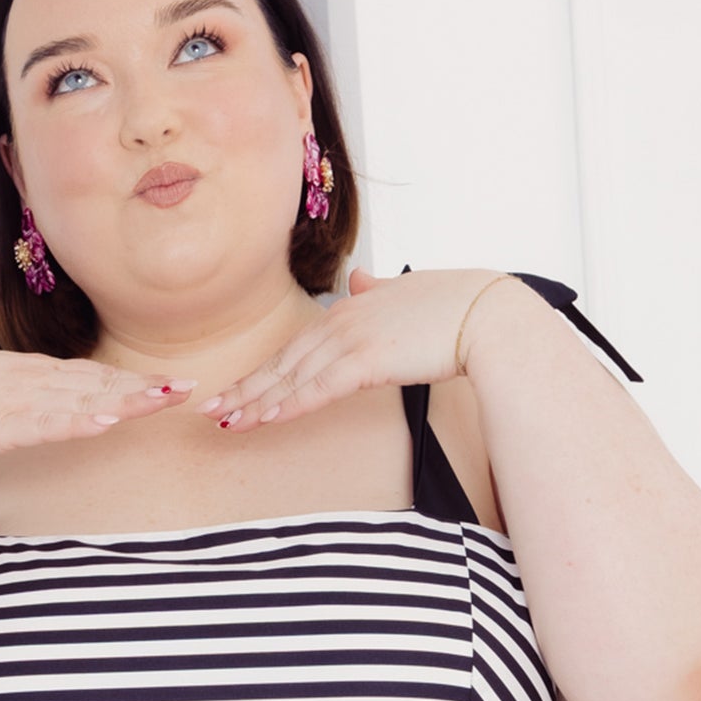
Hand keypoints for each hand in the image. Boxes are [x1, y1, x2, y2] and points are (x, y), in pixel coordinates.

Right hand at [0, 350, 200, 469]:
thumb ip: (21, 406)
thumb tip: (45, 416)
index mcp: (28, 376)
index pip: (91, 376)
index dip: (132, 380)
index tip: (170, 384)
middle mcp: (30, 380)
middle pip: (98, 382)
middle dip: (145, 386)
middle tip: (189, 388)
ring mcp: (16, 399)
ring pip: (82, 397)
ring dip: (126, 399)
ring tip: (165, 400)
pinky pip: (47, 422)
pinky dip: (80, 419)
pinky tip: (108, 419)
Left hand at [193, 265, 512, 432]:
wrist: (488, 315)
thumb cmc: (458, 306)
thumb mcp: (408, 292)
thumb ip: (379, 290)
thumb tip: (361, 279)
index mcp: (350, 309)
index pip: (297, 347)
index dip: (265, 371)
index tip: (238, 389)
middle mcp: (343, 321)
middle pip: (284, 362)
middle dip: (246, 388)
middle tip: (212, 410)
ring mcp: (352, 340)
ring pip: (293, 378)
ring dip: (258, 402)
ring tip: (228, 421)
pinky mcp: (367, 362)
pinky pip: (318, 389)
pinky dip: (289, 404)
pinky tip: (266, 418)